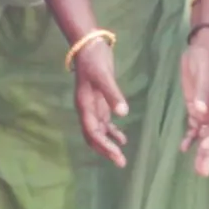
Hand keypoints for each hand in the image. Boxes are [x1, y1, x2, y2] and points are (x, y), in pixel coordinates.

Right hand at [71, 33, 129, 168]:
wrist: (89, 46)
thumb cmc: (94, 60)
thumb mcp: (104, 76)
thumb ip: (113, 94)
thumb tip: (123, 114)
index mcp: (85, 105)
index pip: (92, 131)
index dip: (103, 145)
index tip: (117, 155)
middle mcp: (87, 109)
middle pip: (93, 135)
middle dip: (105, 149)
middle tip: (121, 162)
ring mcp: (93, 106)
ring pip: (98, 131)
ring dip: (109, 143)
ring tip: (122, 156)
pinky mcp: (100, 101)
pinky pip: (104, 122)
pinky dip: (112, 131)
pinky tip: (123, 138)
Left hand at [179, 27, 208, 177]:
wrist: (201, 47)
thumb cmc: (204, 60)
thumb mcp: (202, 75)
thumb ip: (201, 94)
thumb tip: (201, 112)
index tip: (205, 147)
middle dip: (208, 154)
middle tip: (202, 172)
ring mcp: (203, 109)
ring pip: (204, 135)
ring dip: (201, 151)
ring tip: (197, 169)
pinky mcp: (194, 106)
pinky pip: (194, 126)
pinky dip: (190, 138)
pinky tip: (183, 148)